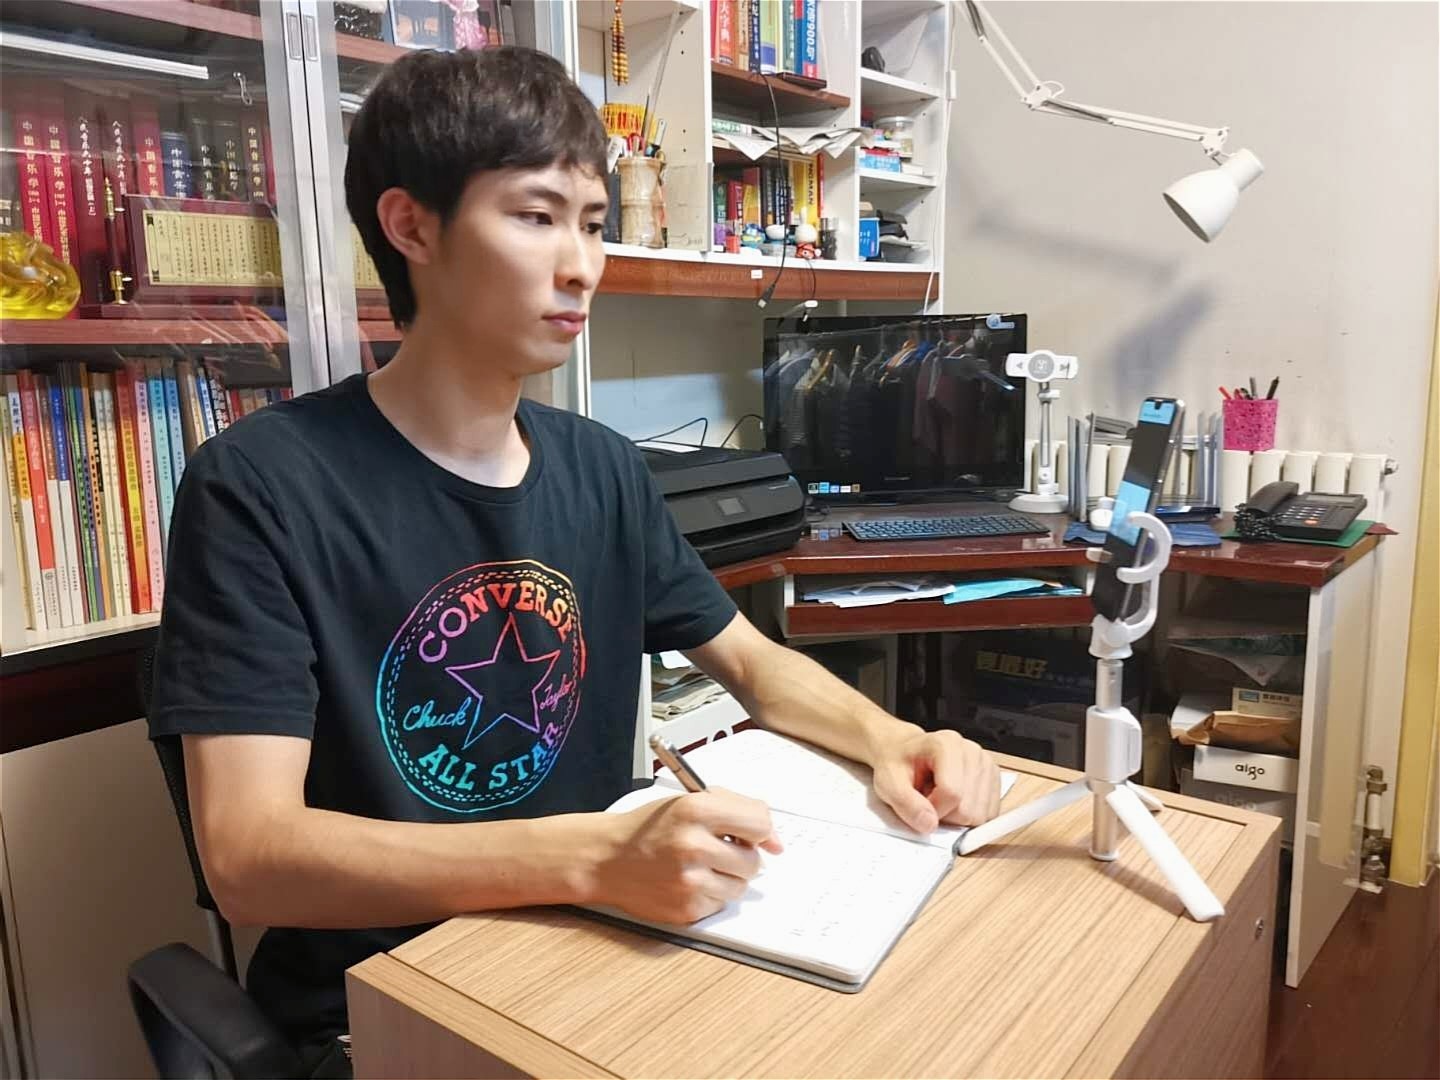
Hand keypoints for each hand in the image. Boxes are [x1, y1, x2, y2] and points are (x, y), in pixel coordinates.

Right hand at [594, 790, 783, 924]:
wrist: (605, 858)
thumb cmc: (650, 827)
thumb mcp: (688, 801)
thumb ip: (736, 811)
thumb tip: (776, 843)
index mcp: (696, 809)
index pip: (759, 822)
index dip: (760, 830)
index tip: (753, 834)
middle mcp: (693, 845)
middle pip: (753, 861)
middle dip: (742, 856)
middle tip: (717, 850)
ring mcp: (689, 881)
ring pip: (740, 886)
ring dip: (727, 877)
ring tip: (698, 866)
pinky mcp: (685, 908)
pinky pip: (720, 904)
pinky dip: (710, 894)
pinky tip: (686, 882)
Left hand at [870, 728, 1000, 832]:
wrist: (903, 751)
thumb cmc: (897, 763)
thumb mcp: (888, 783)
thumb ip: (906, 804)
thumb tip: (929, 825)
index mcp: (946, 745)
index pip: (952, 793)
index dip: (934, 810)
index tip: (920, 804)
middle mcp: (971, 751)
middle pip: (969, 809)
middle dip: (946, 815)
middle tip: (929, 800)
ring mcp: (985, 764)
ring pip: (981, 815)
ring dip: (958, 816)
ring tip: (940, 797)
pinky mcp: (993, 777)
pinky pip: (989, 814)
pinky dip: (970, 814)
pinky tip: (954, 800)